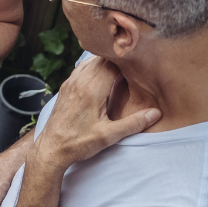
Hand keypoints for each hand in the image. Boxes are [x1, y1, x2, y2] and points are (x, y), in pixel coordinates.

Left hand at [34, 56, 159, 167]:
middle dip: (119, 59)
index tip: (140, 63)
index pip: (113, 62)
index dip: (128, 61)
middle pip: (102, 58)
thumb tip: (156, 113)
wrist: (51, 148)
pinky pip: (82, 68)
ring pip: (91, 60)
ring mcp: (71, 82)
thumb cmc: (78, 143)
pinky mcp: (66, 87)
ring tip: (122, 67)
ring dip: (106, 61)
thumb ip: (133, 123)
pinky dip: (94, 66)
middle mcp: (80, 81)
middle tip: (135, 64)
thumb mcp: (109, 135)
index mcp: (92, 89)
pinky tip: (103, 75)